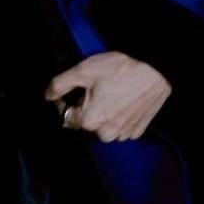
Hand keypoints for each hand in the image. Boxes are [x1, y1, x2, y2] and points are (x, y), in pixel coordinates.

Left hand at [43, 51, 170, 141]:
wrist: (155, 69)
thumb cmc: (119, 68)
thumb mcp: (83, 70)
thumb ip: (59, 84)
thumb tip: (47, 96)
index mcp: (89, 121)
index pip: (66, 114)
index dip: (67, 100)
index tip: (77, 88)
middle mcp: (105, 134)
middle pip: (86, 122)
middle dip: (86, 107)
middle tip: (97, 88)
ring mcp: (123, 134)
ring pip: (103, 125)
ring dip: (103, 112)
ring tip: (112, 92)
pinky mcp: (137, 131)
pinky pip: (120, 126)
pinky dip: (119, 116)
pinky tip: (124, 100)